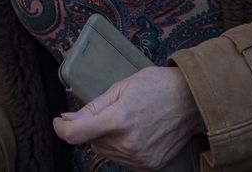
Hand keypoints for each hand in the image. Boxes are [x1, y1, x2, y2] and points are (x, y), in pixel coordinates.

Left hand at [52, 66, 199, 169]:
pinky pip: (121, 160)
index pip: (77, 133)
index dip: (62, 128)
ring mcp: (140, 158)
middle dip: (93, 128)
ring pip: (105, 152)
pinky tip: (135, 133)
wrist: (191, 101)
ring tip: (127, 121)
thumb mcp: (121, 87)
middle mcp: (129, 143)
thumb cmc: (156, 87)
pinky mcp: (148, 166)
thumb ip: (92, 107)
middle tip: (113, 111)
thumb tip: (67, 119)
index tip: (60, 121)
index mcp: (120, 119)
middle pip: (92, 142)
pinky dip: (121, 148)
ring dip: (107, 139)